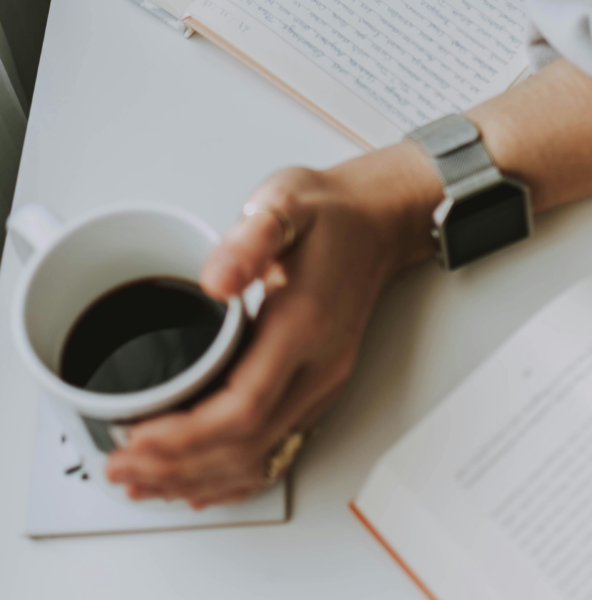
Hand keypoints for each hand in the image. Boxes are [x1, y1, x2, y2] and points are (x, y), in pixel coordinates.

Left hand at [105, 143, 441, 507]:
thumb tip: (213, 282)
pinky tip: (203, 482)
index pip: (243, 408)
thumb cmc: (329, 213)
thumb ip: (250, 239)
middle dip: (178, 467)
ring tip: (146, 482)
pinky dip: (234, 474)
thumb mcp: (285, 203)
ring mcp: (324, 381)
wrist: (376, 222)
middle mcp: (320, 365)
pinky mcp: (319, 385)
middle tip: (121, 468)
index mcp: (305, 325)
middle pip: (247, 446)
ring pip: (261, 456)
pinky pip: (277, 447)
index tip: (136, 439)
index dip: (185, 436)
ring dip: (200, 479)